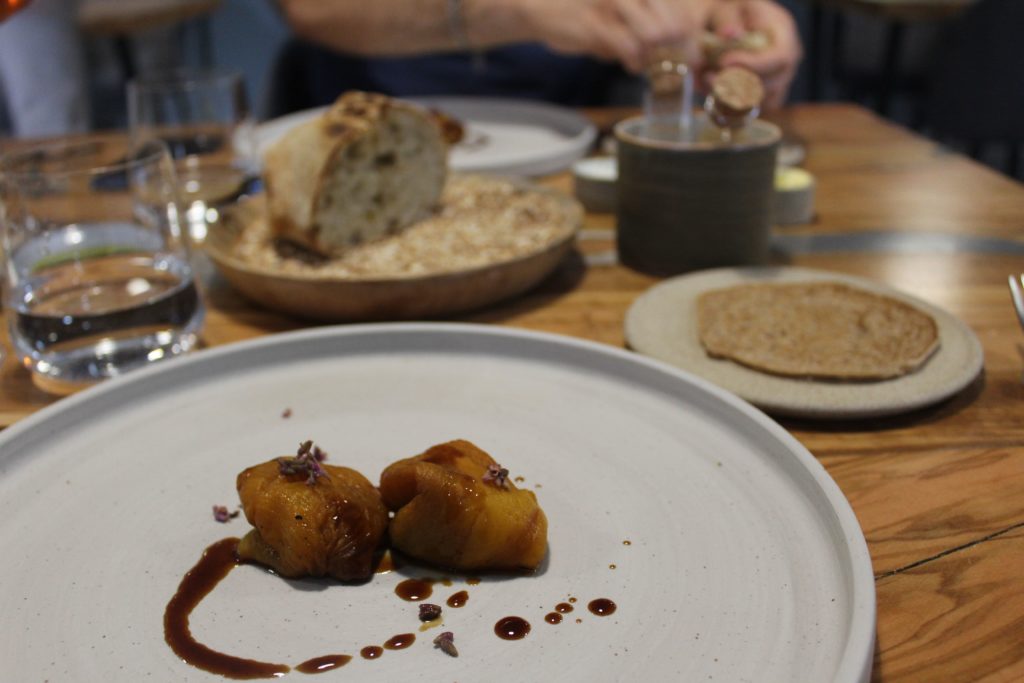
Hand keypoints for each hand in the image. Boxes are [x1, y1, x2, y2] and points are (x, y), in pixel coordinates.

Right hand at [520, 0, 712, 73]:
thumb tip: (676, 47)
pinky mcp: (597, 25)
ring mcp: (614, 5)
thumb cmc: (586, 13)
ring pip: (654, 36)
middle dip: (680, 54)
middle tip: (678, 71)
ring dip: (656, 59)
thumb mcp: (620, 13)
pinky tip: (631, 66)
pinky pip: (628, 48)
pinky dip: (635, 62)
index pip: (680, 12)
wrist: (542, 7)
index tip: (695, 62)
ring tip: (649, 66)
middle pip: (673, 24)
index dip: (692, 39)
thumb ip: (647, 24)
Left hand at [704, 0, 801, 109]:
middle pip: (769, 85)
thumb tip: (727, 34)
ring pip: (759, 102)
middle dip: (736, 84)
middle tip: (708, 76)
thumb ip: (728, 20)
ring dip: (729, 97)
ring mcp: (779, 84)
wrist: (739, 26)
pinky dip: (729, 106)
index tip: (723, 62)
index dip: (752, 64)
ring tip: (706, 80)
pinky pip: (751, 112)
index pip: (779, 58)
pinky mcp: (765, 98)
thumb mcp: (731, 8)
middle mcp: (787, 64)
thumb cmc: (736, 15)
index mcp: (785, 36)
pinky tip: (712, 92)